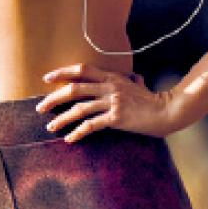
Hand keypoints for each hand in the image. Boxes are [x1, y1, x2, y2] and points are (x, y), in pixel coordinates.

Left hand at [35, 63, 179, 141]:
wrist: (167, 111)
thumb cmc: (152, 100)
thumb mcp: (138, 85)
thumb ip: (131, 80)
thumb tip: (136, 78)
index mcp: (111, 76)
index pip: (81, 69)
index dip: (62, 72)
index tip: (47, 78)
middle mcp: (109, 86)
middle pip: (74, 89)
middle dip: (54, 98)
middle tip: (40, 106)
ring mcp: (112, 102)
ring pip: (79, 108)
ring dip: (62, 119)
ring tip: (50, 126)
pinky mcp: (117, 118)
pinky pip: (91, 125)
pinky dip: (78, 132)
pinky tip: (70, 138)